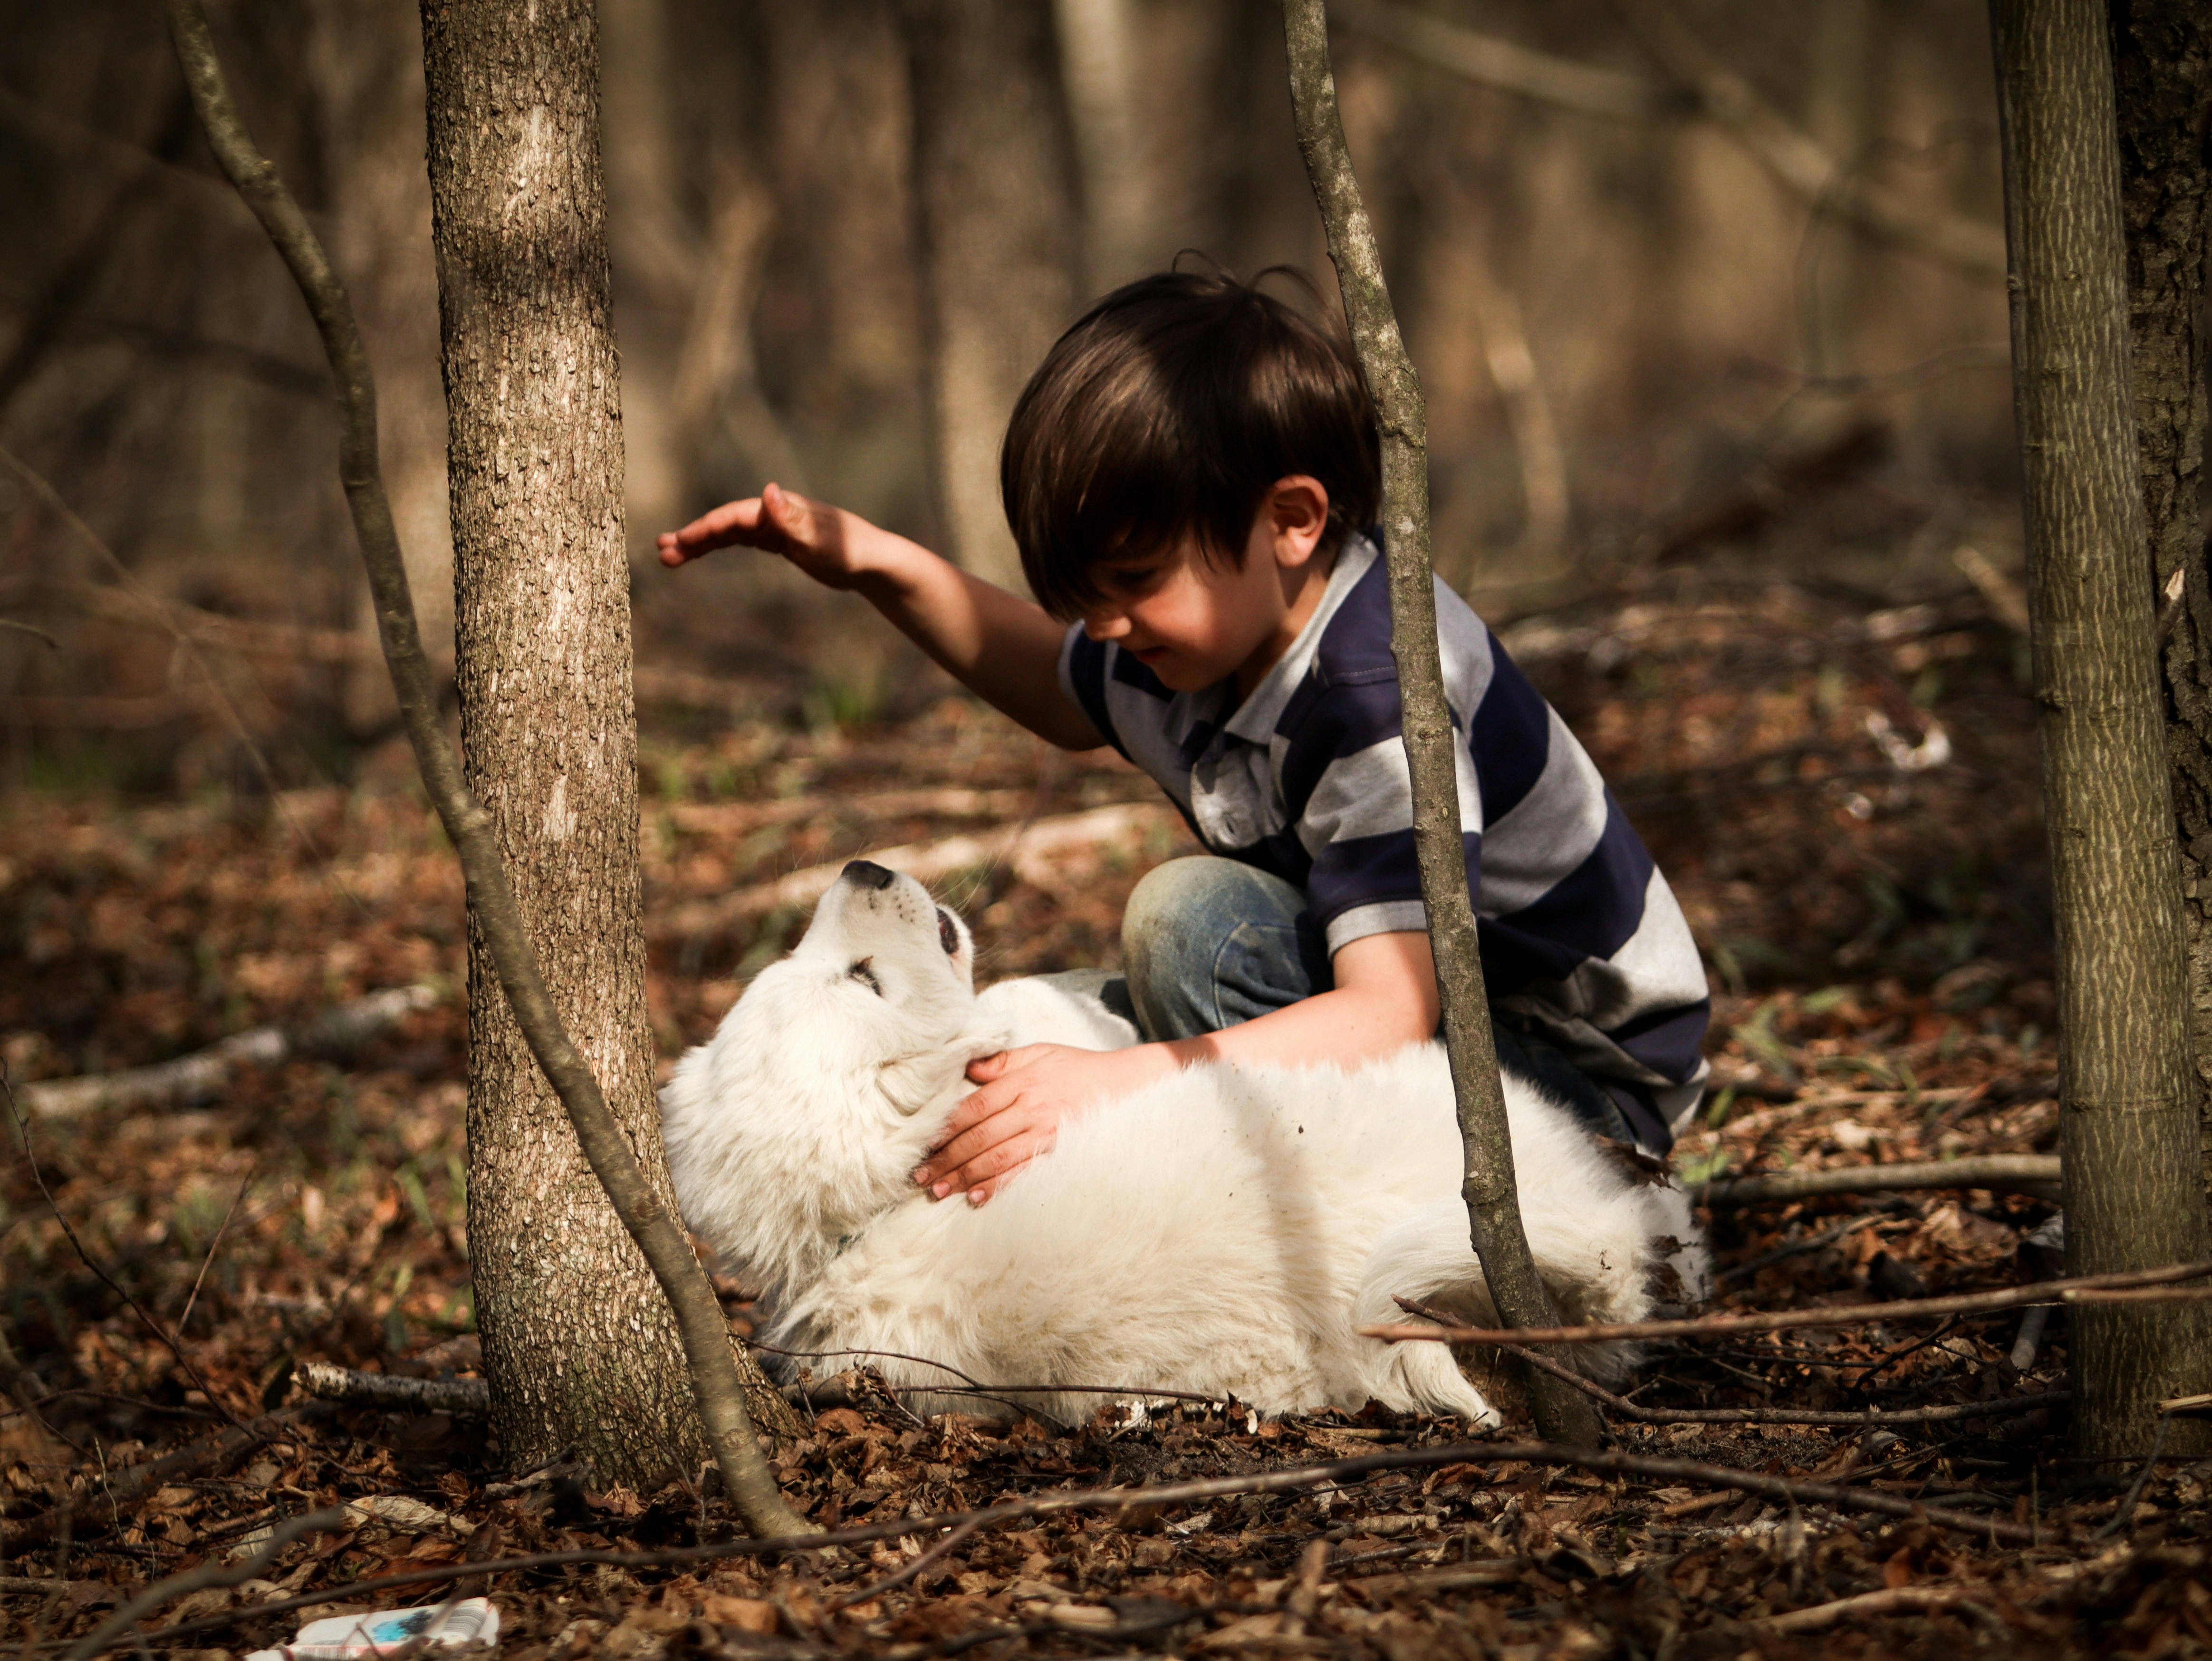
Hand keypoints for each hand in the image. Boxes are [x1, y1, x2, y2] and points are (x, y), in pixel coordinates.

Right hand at [656, 481, 875, 589]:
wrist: (873, 561)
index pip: (734, 518)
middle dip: (693, 537)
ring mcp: (775, 526)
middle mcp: (774, 513)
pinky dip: (720, 546)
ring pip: (729, 533)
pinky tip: (700, 553)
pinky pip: (742, 541)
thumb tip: (768, 490)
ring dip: (701, 543)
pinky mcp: (780, 541)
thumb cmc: (851, 550)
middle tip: (662, 551)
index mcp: (780, 509)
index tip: (680, 543)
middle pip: (725, 523)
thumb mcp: (821, 539)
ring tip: (670, 556)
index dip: (705, 530)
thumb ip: (793, 518)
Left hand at [914, 1043, 1177, 1205]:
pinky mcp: (1058, 1153)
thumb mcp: (1041, 1053)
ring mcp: (1045, 1134)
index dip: (945, 1127)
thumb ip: (1003, 1062)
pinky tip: (978, 1198)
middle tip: (920, 1177)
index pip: (974, 1107)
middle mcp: (1031, 1109)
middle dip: (946, 1159)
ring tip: (939, 1191)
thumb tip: (968, 1068)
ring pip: (996, 1159)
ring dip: (964, 1177)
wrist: (1126, 1085)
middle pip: (979, 1137)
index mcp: (1023, 1082)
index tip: (923, 1144)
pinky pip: (1023, 1173)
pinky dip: (999, 1187)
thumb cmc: (1079, 1068)